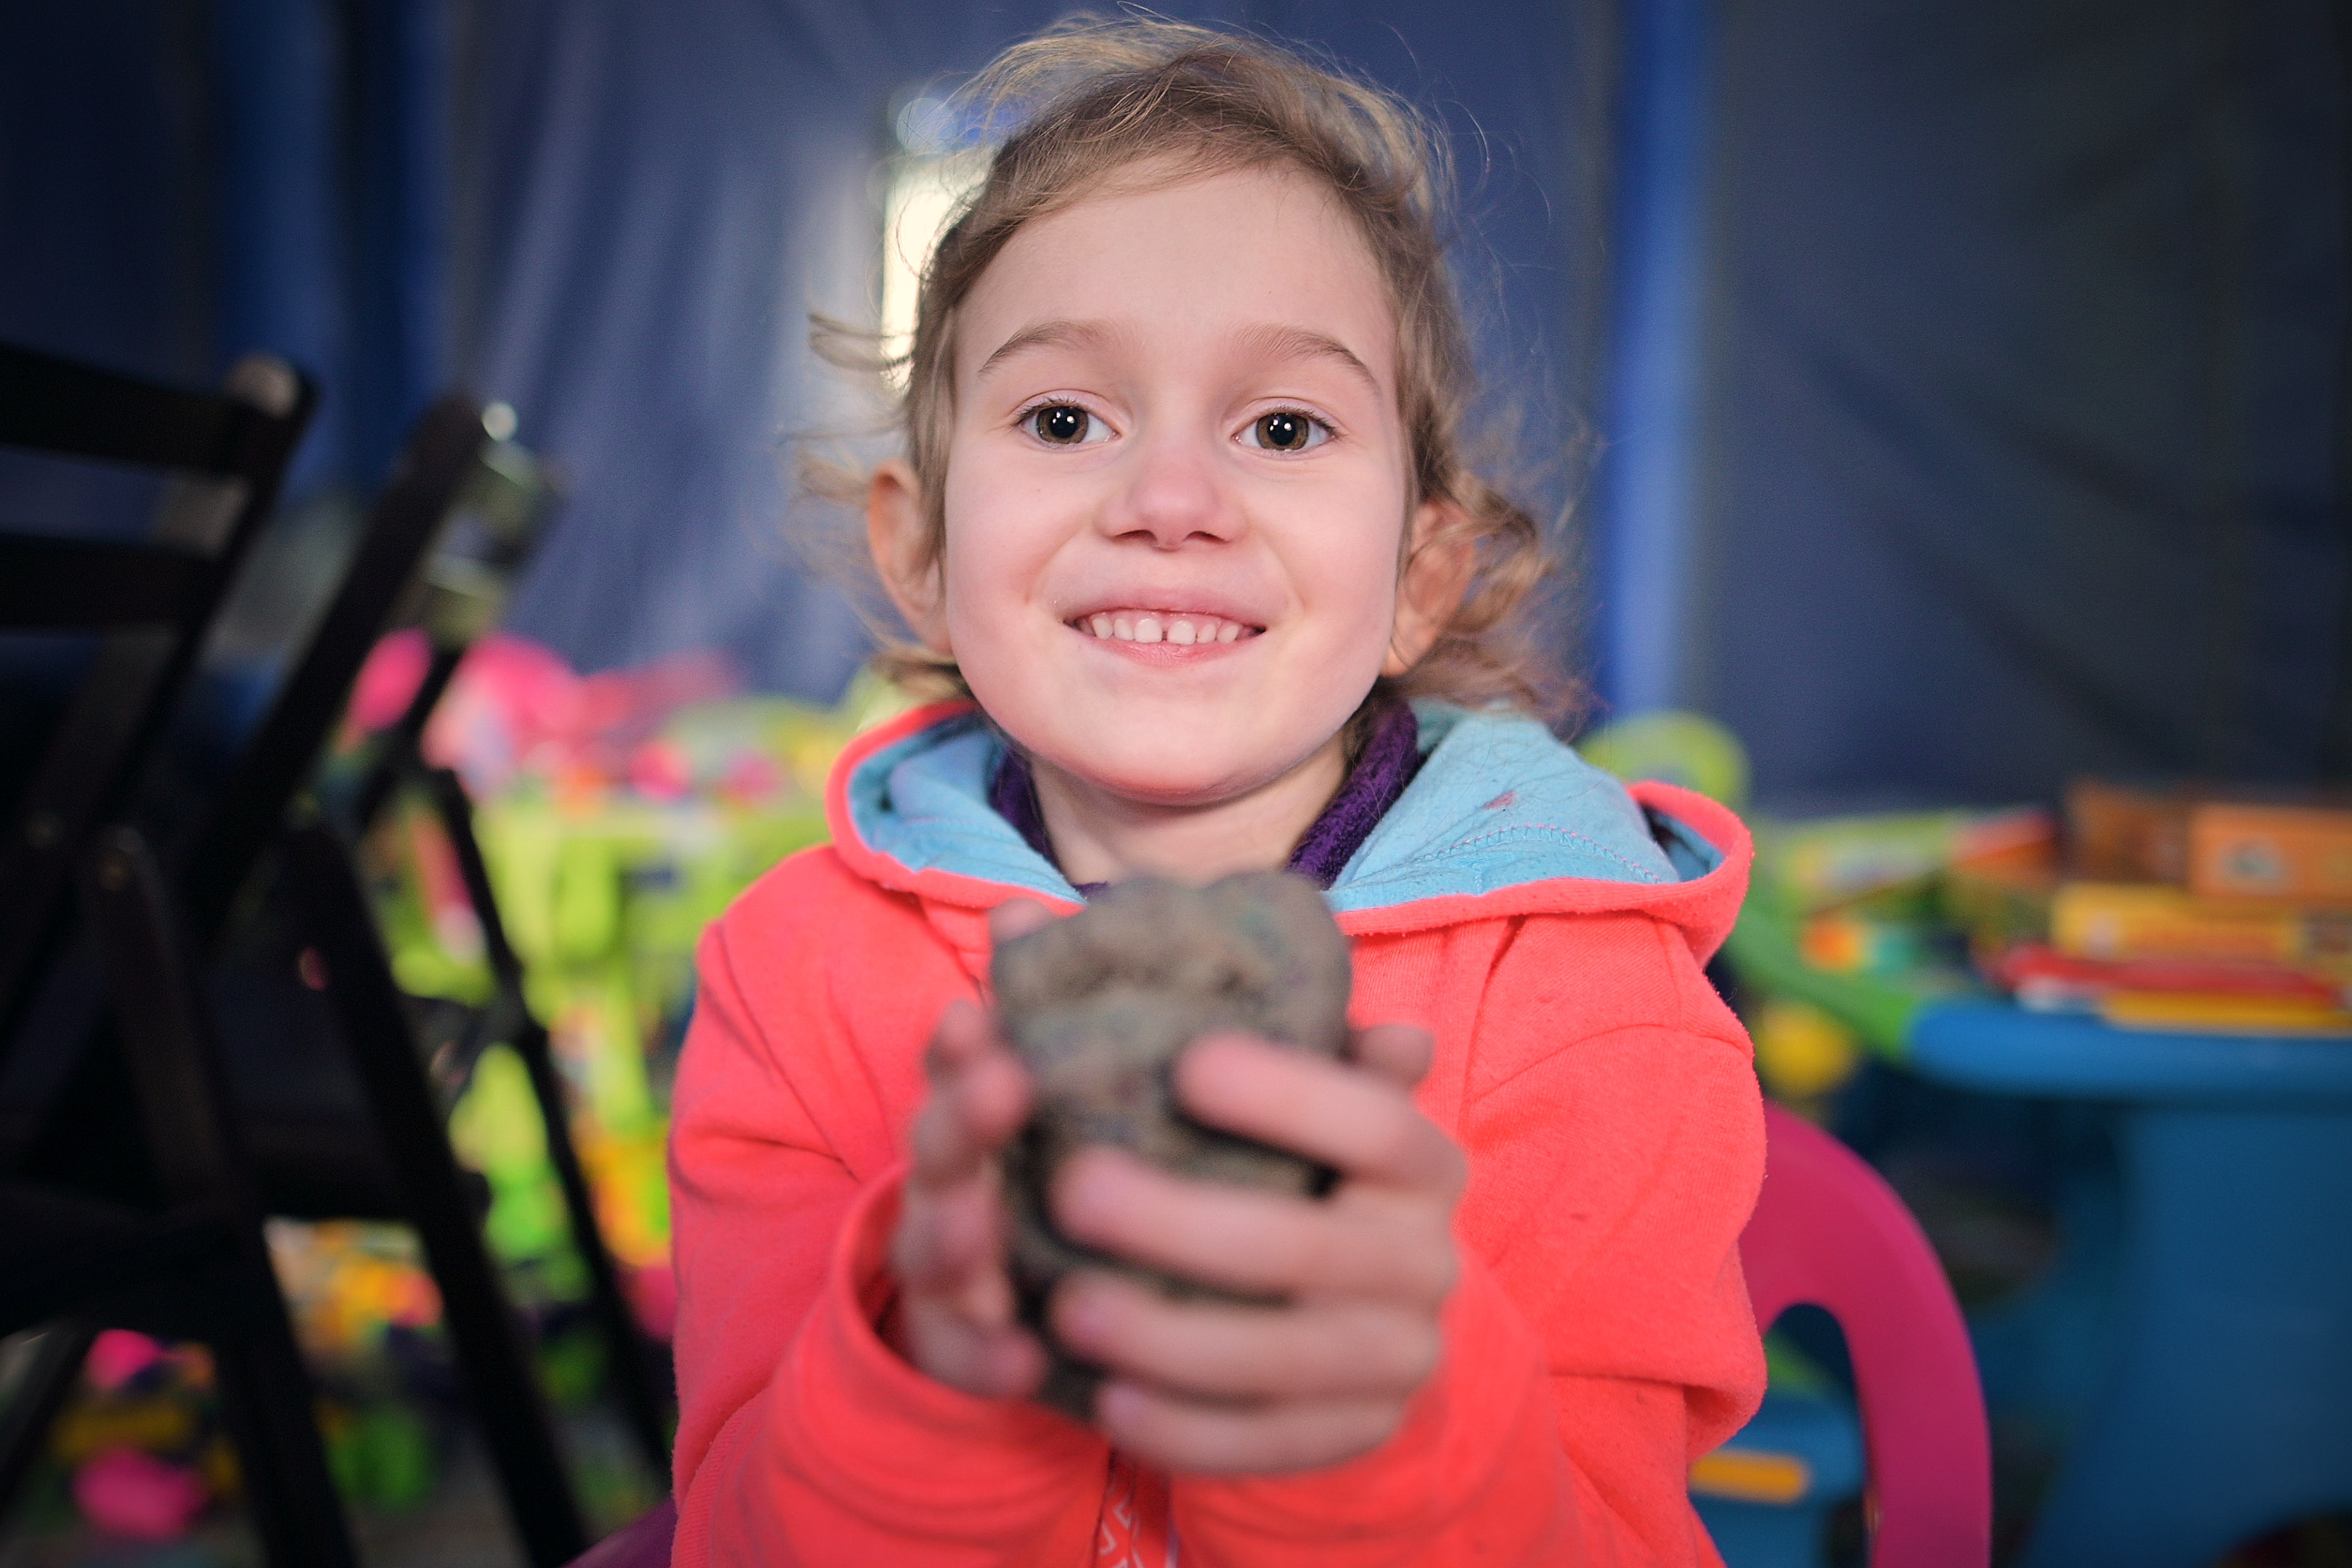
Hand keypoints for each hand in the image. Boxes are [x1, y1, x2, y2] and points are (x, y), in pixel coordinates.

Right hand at [886, 901, 1055, 1399]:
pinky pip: (968, 1358)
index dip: (962, 1043)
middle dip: (962, 1116)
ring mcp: (947, 1268)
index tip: (981, 1014)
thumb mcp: (1040, 1085)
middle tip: (1002, 1084)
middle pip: (938, 1147)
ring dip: (956, 1232)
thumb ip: (1036, 1006)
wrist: (999, 1305)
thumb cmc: (1040, 1166)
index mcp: (971, 1114)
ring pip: (936, 1247)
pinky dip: (988, 1359)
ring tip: (984, 1222)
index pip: (955, 1067)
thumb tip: (1021, 908)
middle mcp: (948, 1185)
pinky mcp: (961, 1347)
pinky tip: (1023, 1362)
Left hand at [1046, 1023, 1464, 1474]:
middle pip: (1309, 1246)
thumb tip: (1251, 990)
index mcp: (1423, 1166)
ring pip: (1282, 1358)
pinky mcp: (1356, 1435)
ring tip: (1068, 1307)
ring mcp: (1397, 1359)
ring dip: (1168, 1336)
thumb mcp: (1304, 1105)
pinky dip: (1184, 1430)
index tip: (1187, 1061)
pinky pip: (1267, 1445)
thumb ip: (1270, 1043)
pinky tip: (1107, 1400)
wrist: (1374, 1316)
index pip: (1376, 1123)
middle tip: (1074, 1191)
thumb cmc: (1305, 1175)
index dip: (1289, 1095)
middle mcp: (1428, 1263)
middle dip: (1182, 1222)